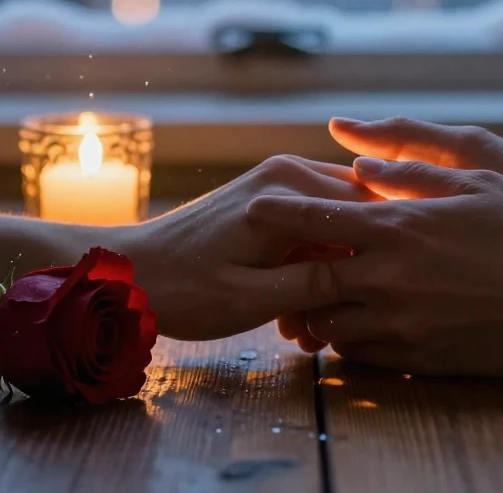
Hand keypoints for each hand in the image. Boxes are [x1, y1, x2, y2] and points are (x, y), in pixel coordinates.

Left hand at [117, 155, 377, 340]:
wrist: (129, 271)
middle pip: (354, 220)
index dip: (373, 265)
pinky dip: (309, 266)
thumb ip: (314, 284)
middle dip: (349, 274)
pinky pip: (310, 227)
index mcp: (287, 191)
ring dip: (329, 275)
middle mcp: (288, 172)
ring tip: (303, 331)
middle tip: (325, 330)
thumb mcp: (252, 299)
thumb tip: (367, 276)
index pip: (368, 216)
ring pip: (333, 228)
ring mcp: (277, 180)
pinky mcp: (267, 197)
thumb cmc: (184, 291)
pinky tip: (291, 313)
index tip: (359, 311)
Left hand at [249, 157, 502, 375]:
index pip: (315, 218)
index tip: (253, 206)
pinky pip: (363, 356)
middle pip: (309, 279)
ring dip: (321, 309)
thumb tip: (358, 164)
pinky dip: (351, 341)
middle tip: (277, 264)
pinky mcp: (422, 359)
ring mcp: (404, 325)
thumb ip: (411, 174)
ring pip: (331, 324)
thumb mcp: (478, 182)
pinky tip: (362, 325)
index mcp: (401, 228)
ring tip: (324, 296)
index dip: (278, 213)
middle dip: (289, 272)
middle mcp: (391, 279)